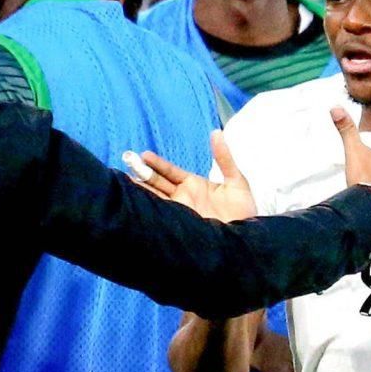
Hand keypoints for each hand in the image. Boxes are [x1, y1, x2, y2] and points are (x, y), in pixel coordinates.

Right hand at [129, 133, 256, 221]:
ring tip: (124, 181)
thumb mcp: (236, 181)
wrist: (246, 239)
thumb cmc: (244, 211)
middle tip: (126, 162)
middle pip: (157, 183)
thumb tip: (217, 132)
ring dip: (140, 190)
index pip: (169, 171)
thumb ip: (224, 158)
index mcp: (193, 184)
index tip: (143, 155)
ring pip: (155, 198)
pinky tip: (136, 203)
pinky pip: (162, 216)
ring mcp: (180, 212)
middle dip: (142, 173)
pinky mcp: (180, 226)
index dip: (156, 164)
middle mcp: (183, 197)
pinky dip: (149, 209)